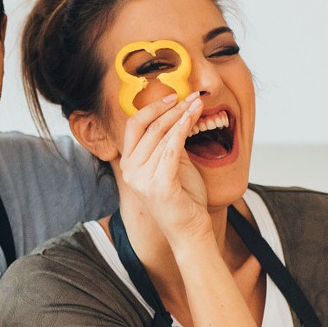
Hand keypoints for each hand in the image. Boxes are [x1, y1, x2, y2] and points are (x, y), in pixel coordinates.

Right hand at [118, 92, 208, 242]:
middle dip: (172, 108)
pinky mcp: (159, 186)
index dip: (152, 108)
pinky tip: (193, 118)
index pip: (134, 126)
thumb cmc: (183, 197)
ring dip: (182, 116)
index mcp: (129, 164)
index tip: (173, 97)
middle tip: (192, 96)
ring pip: (161, 135)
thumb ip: (170, 141)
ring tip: (198, 104)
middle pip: (149, 127)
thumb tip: (179, 112)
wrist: (190, 229)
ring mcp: (142, 180)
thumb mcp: (174, 163)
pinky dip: (183, 129)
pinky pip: (171, 149)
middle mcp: (131, 171)